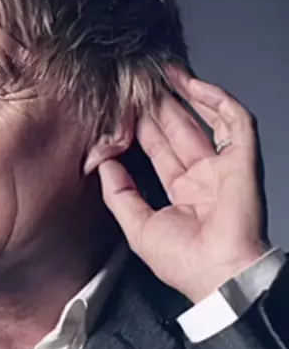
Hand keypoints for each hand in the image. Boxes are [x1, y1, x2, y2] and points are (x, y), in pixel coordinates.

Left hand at [98, 66, 269, 302]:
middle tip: (140, 83)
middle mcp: (204, 178)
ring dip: (186, 96)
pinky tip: (194, 86)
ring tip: (165, 73)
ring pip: (205, 120)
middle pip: (180, 131)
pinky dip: (217, 101)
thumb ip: (119, 194)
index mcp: (182, 194)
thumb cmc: (184, 262)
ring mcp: (224, 167)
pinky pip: (235, 122)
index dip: (142, 129)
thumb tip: (104, 164)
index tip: (124, 109)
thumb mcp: (137, 227)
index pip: (160, 151)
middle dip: (160, 107)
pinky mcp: (243, 160)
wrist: (218, 275)